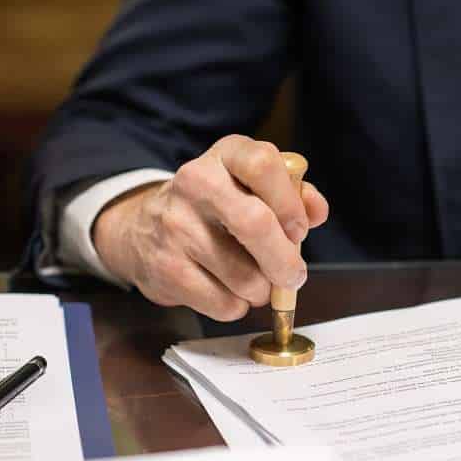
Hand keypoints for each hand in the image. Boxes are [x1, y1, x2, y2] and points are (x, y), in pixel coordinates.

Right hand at [93, 136, 328, 320]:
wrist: (144, 227)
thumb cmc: (219, 207)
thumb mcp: (253, 186)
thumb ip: (294, 194)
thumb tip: (317, 210)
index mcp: (226, 155)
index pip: (263, 164)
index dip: (290, 203)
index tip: (299, 230)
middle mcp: (196, 183)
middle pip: (255, 224)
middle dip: (285, 261)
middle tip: (293, 275)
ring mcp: (176, 225)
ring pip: (244, 276)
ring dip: (263, 290)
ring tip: (256, 282)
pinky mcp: (166, 268)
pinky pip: (224, 303)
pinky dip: (238, 306)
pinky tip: (230, 291)